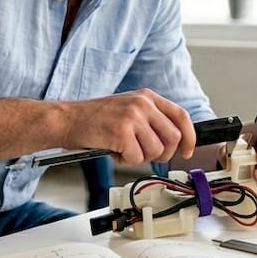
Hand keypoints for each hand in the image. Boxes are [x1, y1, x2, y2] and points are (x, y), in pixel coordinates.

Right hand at [62, 89, 194, 165]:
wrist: (68, 119)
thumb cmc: (95, 118)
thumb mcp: (128, 108)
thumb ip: (151, 119)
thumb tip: (174, 141)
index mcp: (147, 96)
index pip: (181, 116)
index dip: (189, 137)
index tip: (187, 151)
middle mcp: (143, 104)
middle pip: (173, 137)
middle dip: (163, 153)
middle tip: (146, 155)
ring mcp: (132, 117)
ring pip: (156, 150)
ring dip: (141, 157)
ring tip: (124, 149)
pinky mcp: (122, 132)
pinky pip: (137, 158)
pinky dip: (126, 160)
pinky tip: (114, 150)